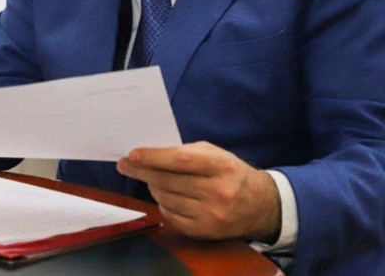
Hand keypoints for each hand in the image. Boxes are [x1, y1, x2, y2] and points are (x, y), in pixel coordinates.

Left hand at [117, 141, 280, 241]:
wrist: (258, 205)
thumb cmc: (230, 172)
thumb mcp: (215, 154)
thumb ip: (186, 152)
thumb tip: (151, 154)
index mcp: (220, 166)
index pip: (181, 160)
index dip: (154, 157)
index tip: (133, 154)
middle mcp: (217, 192)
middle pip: (169, 181)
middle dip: (142, 171)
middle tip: (126, 164)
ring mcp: (210, 215)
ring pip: (166, 199)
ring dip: (152, 187)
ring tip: (150, 177)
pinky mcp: (204, 232)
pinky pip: (171, 216)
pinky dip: (163, 203)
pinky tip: (164, 194)